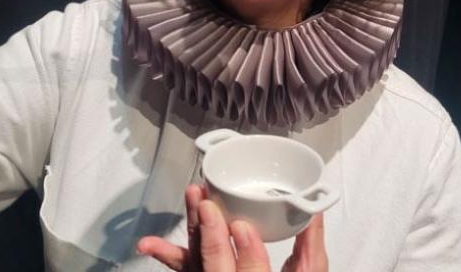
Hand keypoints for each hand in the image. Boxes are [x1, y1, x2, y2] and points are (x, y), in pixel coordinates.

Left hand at [137, 184, 327, 271]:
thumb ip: (311, 248)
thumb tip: (314, 210)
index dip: (248, 254)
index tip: (242, 226)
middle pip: (218, 268)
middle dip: (211, 236)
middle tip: (207, 203)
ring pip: (197, 263)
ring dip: (191, 231)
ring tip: (191, 197)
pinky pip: (183, 269)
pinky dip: (166, 255)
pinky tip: (147, 244)